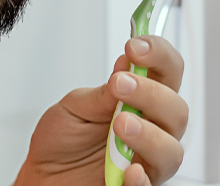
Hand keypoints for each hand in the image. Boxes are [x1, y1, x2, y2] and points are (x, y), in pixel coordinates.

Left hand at [15, 36, 187, 185]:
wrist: (44, 175)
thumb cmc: (62, 141)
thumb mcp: (75, 107)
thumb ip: (102, 92)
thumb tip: (126, 65)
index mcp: (138, 101)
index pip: (166, 73)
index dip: (159, 55)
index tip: (136, 46)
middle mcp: (150, 129)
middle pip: (176, 110)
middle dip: (151, 93)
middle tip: (120, 84)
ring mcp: (145, 160)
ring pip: (171, 149)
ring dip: (148, 133)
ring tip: (121, 124)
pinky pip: (151, 185)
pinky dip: (143, 178)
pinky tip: (130, 169)